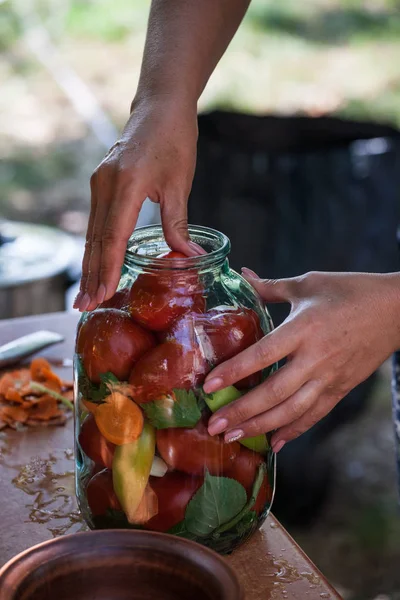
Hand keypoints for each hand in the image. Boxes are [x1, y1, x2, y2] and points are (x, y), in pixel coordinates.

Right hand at [74, 95, 203, 311]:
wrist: (159, 106)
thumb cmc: (174, 140)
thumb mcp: (179, 183)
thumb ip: (177, 223)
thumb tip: (189, 258)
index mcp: (125, 185)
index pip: (112, 238)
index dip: (107, 270)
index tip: (102, 295)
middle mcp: (105, 185)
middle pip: (95, 240)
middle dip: (90, 275)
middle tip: (84, 306)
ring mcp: (100, 183)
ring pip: (92, 233)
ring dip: (89, 265)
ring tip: (85, 294)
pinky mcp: (102, 183)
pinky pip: (96, 222)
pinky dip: (95, 247)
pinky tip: (95, 264)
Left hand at [205, 269, 399, 451]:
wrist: (396, 310)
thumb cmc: (350, 291)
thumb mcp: (309, 283)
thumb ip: (271, 287)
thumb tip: (242, 274)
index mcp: (304, 328)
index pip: (263, 355)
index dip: (235, 371)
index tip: (208, 385)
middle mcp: (315, 358)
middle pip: (274, 392)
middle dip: (241, 412)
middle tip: (215, 426)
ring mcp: (329, 377)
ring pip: (292, 411)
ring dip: (261, 427)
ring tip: (234, 438)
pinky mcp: (341, 388)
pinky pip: (315, 415)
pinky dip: (294, 431)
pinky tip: (275, 443)